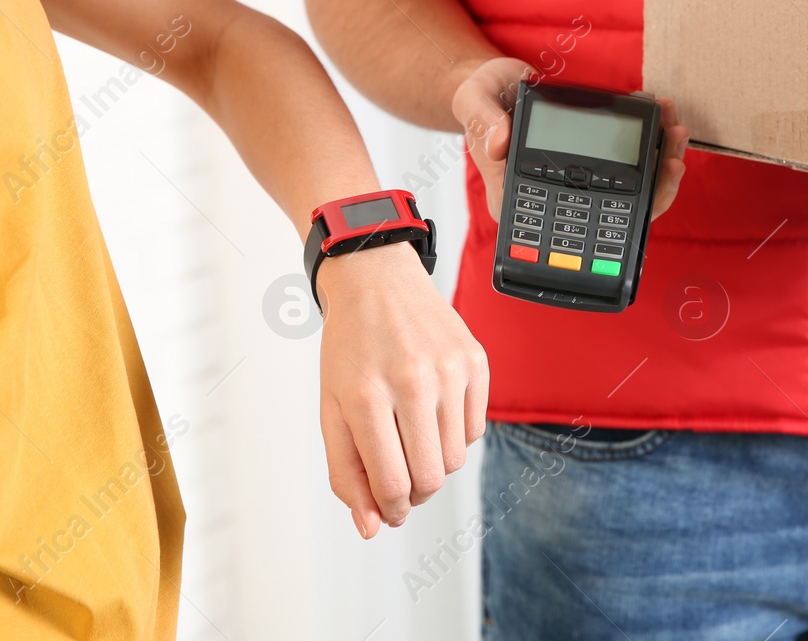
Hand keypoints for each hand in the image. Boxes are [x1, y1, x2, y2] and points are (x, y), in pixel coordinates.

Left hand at [316, 243, 488, 538]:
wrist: (377, 281)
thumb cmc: (351, 346)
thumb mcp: (332, 408)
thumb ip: (346, 472)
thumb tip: (371, 526)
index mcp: (367, 395)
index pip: (392, 484)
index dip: (389, 510)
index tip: (386, 511)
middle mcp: (413, 381)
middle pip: (429, 478)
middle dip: (413, 493)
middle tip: (398, 477)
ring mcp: (450, 369)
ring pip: (455, 460)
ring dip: (433, 463)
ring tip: (411, 436)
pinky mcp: (476, 361)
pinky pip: (475, 430)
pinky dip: (453, 435)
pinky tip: (432, 411)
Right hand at [450, 56, 690, 221]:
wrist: (496, 82)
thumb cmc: (483, 98)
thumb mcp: (475, 101)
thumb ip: (485, 121)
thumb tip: (500, 144)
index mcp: (521, 200)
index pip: (574, 224)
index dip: (618, 218)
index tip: (648, 187)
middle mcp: (553, 197)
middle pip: (612, 212)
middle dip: (653, 187)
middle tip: (673, 158)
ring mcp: (575, 182)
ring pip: (627, 191)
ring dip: (658, 164)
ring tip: (675, 133)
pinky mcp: (590, 162)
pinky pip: (626, 165)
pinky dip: (650, 146)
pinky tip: (663, 124)